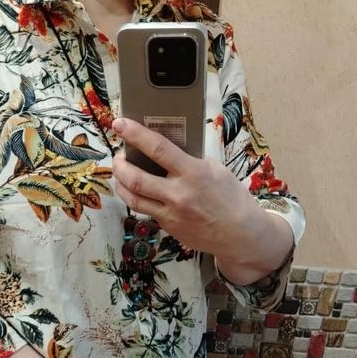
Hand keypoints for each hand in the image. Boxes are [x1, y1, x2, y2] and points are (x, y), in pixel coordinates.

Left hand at [111, 117, 291, 284]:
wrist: (239, 233)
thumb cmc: (230, 197)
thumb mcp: (215, 169)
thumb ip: (190, 159)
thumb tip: (167, 149)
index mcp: (193, 173)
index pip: (158, 149)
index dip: (135, 134)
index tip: (120, 124)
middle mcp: (178, 194)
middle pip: (136, 179)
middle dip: (119, 165)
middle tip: (117, 156)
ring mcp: (171, 214)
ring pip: (133, 199)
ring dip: (121, 184)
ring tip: (120, 172)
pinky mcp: (168, 227)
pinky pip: (145, 210)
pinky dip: (137, 197)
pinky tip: (136, 190)